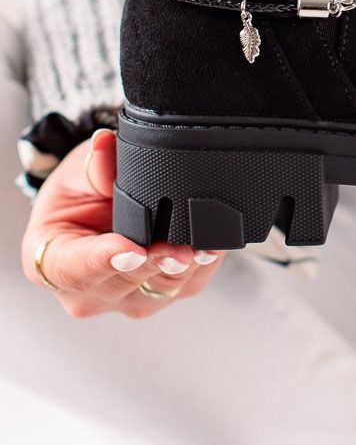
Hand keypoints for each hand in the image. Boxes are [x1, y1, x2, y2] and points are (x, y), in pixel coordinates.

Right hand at [21, 129, 223, 316]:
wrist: (99, 206)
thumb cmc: (80, 193)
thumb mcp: (78, 170)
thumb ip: (94, 164)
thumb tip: (105, 146)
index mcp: (53, 262)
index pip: (76, 268)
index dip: (106, 260)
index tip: (132, 250)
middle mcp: (88, 292)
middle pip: (125, 282)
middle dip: (156, 262)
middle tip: (180, 248)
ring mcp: (127, 298)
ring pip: (161, 288)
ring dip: (186, 266)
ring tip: (203, 246)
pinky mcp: (163, 293)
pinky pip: (189, 284)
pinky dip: (203, 265)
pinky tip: (212, 245)